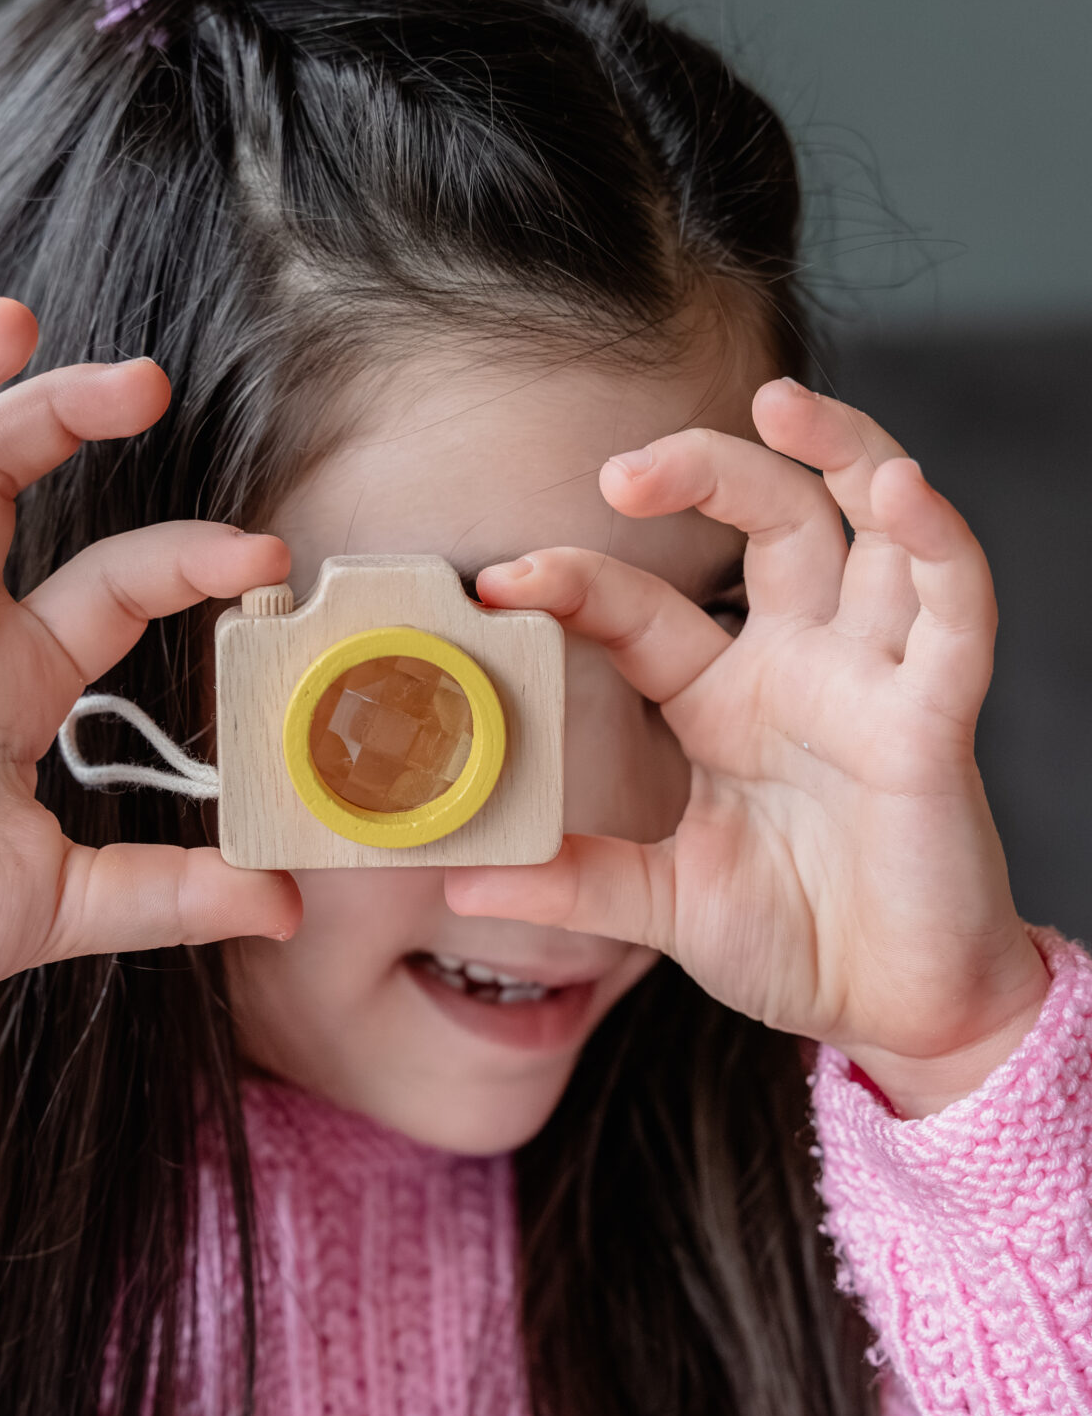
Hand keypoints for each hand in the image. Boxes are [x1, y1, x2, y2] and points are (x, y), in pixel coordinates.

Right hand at [0, 299, 299, 1006]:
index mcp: (16, 673)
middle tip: (149, 385)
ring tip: (21, 324)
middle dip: (70, 413)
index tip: (266, 559)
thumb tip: (284, 906)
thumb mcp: (57, 901)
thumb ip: (166, 891)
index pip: (117, 579)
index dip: (189, 559)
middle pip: (6, 472)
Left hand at [446, 380, 1049, 1117]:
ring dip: (842, 451)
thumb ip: (572, 883)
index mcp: (726, 702)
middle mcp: (801, 670)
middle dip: (705, 470)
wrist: (894, 1010)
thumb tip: (461, 877)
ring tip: (781, 405)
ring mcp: (871, 684)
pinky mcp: (936, 719)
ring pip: (871, 528)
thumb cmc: (797, 943)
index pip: (645, 609)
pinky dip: (938, 546)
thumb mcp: (663, 904)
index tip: (502, 580)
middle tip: (624, 471)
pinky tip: (902, 495)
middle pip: (771, 519)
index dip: (578, 580)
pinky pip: (955, 611)